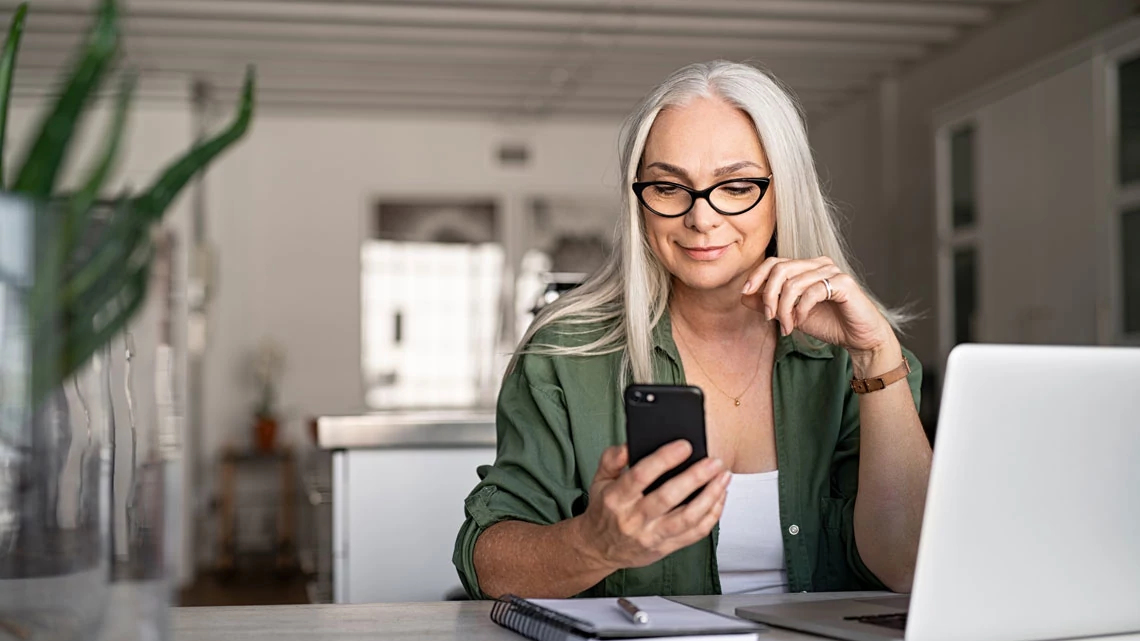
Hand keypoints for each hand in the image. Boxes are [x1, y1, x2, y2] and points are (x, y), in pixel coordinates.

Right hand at [575, 442, 730, 571]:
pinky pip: (695, 533)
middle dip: (695, 477)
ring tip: (723, 477)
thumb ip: (611, 459)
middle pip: (668, 497)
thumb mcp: (599, 480)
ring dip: (710, 496)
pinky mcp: (666, 548)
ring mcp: (651, 536)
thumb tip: (629, 445)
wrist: (600, 549)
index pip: (640, 476)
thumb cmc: (604, 510)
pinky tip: (720, 497)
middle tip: (714, 461)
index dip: (664, 459)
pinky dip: (712, 515)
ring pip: (687, 518)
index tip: (684, 446)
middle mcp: (634, 519)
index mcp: (616, 498)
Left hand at [739, 256, 894, 355]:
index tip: (745, 293)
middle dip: (769, 295)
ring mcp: (833, 271)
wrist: (858, 338)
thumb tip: (744, 295)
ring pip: (794, 283)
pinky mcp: (844, 283)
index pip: (775, 261)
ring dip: (785, 309)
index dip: (757, 276)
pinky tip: (801, 322)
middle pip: (781, 269)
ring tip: (788, 326)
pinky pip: (812, 292)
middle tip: (769, 317)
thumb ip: (769, 304)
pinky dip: (801, 309)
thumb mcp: (791, 314)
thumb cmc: (828, 324)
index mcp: (807, 267)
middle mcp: (819, 264)